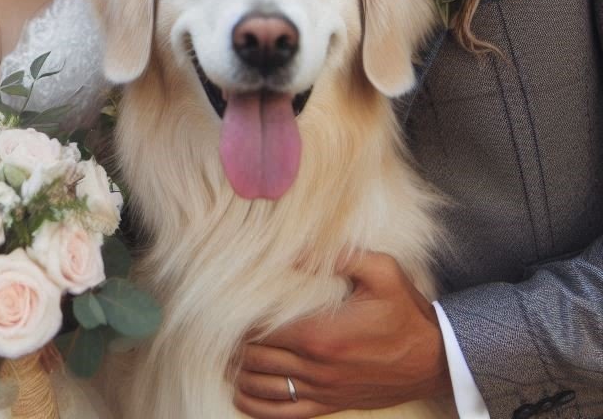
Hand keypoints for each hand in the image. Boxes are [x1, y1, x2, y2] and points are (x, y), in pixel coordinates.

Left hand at [233, 252, 451, 417]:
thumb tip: (296, 250)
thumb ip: (341, 256)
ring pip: (263, 387)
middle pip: (256, 358)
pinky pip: (285, 414)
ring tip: (222, 355)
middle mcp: (316, 367)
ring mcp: (322, 390)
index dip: (239, 319)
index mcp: (322, 334)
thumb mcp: (382, 271)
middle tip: (217, 327)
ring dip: (238, 372)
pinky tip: (240, 393)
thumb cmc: (406, 311)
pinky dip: (256, 405)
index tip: (224, 304)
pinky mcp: (330, 405)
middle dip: (233, 344)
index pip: (263, 329)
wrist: (436, 359)